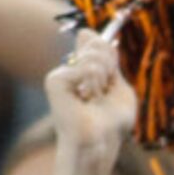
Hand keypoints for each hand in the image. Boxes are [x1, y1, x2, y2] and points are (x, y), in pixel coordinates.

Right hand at [44, 29, 136, 162]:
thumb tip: (89, 33)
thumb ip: (109, 62)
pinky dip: (94, 85)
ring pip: (94, 57)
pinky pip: (86, 68)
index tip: (110, 78)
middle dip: (111, 70)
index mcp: (84, 69)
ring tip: (95, 99)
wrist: (100, 141)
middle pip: (97, 45)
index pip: (95, 41)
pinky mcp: (54, 80)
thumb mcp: (119, 88)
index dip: (108, 53)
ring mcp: (61, 74)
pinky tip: (86, 100)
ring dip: (104, 81)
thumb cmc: (111, 122)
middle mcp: (70, 68)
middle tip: (104, 92)